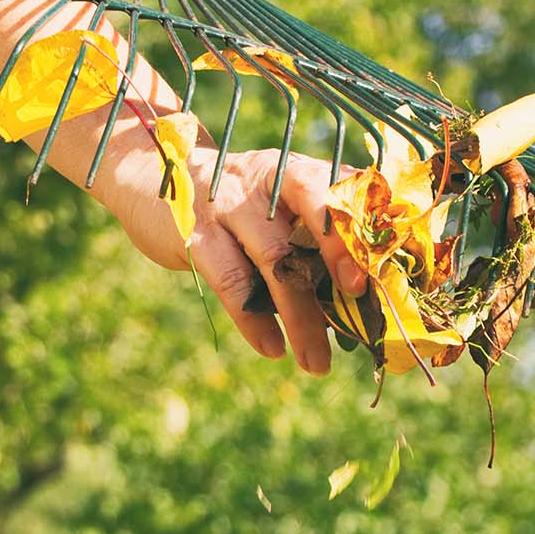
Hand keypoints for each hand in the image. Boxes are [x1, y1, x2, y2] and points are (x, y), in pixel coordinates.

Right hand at [98, 136, 370, 375]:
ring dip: (300, 317)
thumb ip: (314, 239)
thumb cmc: (237, 208)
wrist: (154, 178)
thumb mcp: (275, 206)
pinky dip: (253, 320)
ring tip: (316, 362)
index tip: (380, 266)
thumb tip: (359, 304)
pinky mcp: (194, 234)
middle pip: (310, 210)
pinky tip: (272, 348)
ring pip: (273, 259)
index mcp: (294, 170)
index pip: (338, 189)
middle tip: (359, 298)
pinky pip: (231, 281)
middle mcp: (263, 180)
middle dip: (338, 253)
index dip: (361, 226)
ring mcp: (227, 205)